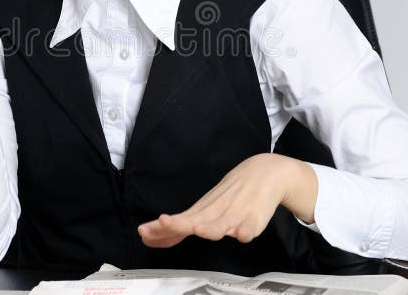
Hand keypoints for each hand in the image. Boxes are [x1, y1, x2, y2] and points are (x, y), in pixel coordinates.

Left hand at [137, 154, 317, 247]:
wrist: (264, 172)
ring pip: (221, 224)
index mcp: (202, 210)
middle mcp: (216, 212)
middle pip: (195, 220)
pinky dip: (246, 231)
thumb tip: (159, 236)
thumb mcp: (207, 207)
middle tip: (164, 222)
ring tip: (199, 230)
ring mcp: (235, 214)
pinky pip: (250, 227)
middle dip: (178, 224)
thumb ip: (187, 223)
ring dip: (210, 227)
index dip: (161, 229)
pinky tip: (242, 234)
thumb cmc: (232, 194)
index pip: (178, 221)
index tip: (144, 232)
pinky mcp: (255, 218)